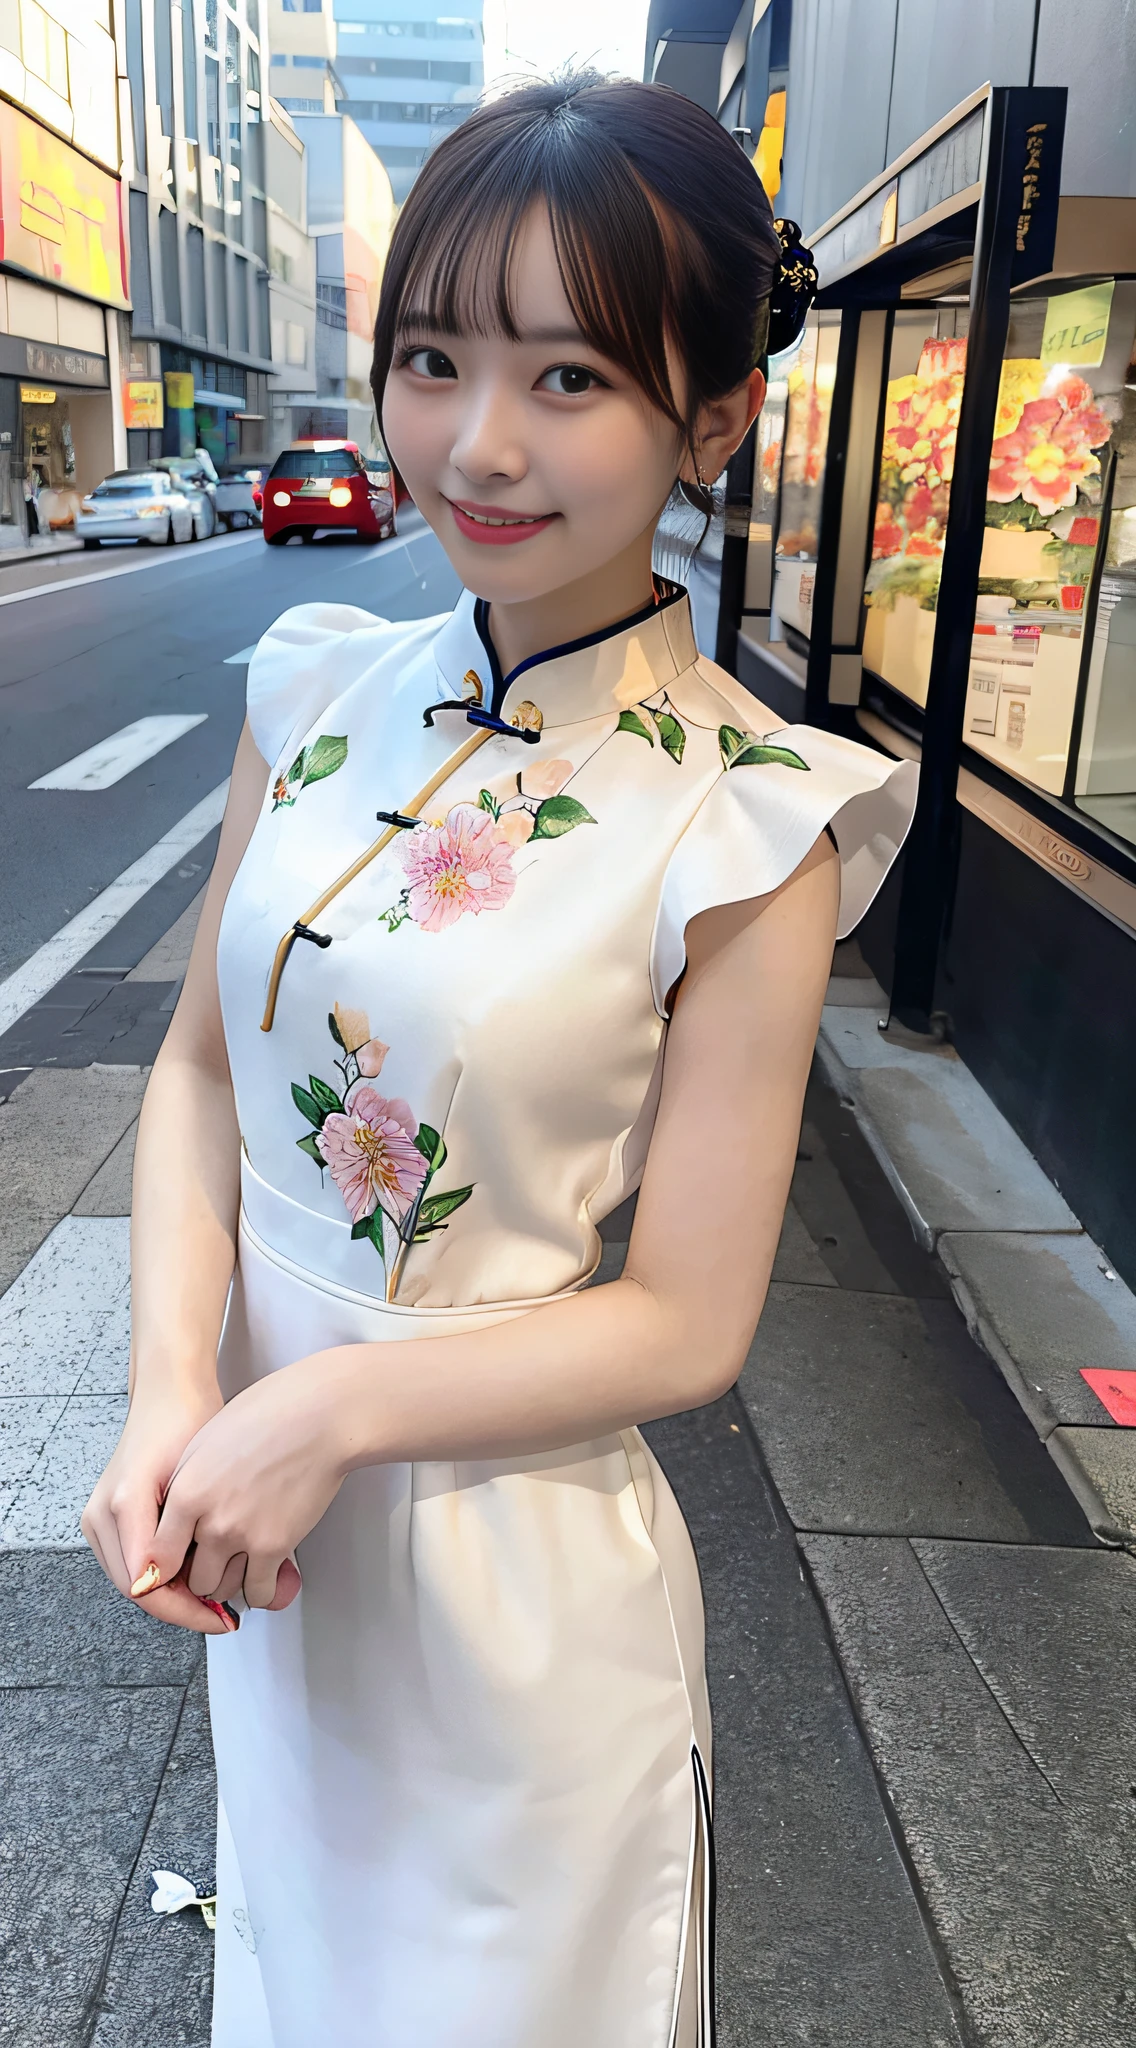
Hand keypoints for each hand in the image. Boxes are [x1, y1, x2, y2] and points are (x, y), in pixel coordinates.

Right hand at [82, 1380, 232, 1634]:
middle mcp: (102, 1517)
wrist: (168, 1394)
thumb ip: (188, 1528)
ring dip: (174, 1595)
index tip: (220, 1618)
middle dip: (182, 1608)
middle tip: (224, 1615)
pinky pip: (134, 1563)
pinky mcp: (109, 1519)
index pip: (146, 1586)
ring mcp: (100, 1519)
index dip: (185, 1610)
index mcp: (123, 1506)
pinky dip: (166, 1576)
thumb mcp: (196, 1476)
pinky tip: (198, 1573)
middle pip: (138, 1590)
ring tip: (216, 1597)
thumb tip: (191, 1582)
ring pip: (136, 1581)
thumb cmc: (186, 1422)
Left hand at [141, 1357, 348, 1609]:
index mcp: (186, 1493)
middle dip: (201, 1576)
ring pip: (221, 1590)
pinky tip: (261, 1574)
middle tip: (213, 1565)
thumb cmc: (268, 1416)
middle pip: (192, 1578)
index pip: (157, 1558)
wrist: (318, 1417)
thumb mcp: (205, 1443)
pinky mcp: (276, 1546)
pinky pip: (258, 1591)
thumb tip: (178, 1515)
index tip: (174, 1571)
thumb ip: (186, 1486)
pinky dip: (258, 1590)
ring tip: (238, 1566)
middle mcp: (209, 1521)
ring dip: (228, 1583)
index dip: (165, 1570)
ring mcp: (243, 1537)